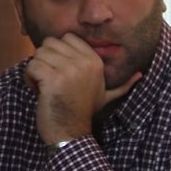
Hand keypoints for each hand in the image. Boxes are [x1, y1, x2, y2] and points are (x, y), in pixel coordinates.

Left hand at [21, 35, 140, 146]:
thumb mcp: (106, 96)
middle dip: (45, 60)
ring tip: (42, 86)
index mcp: (94, 61)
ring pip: (39, 54)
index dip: (58, 52)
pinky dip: (29, 78)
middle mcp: (83, 63)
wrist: (71, 134)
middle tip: (49, 79)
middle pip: (50, 43)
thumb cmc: (84, 113)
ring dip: (36, 70)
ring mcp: (68, 71)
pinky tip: (37, 91)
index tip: (60, 72)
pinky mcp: (52, 81)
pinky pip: (31, 66)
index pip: (67, 37)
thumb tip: (141, 75)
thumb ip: (123, 85)